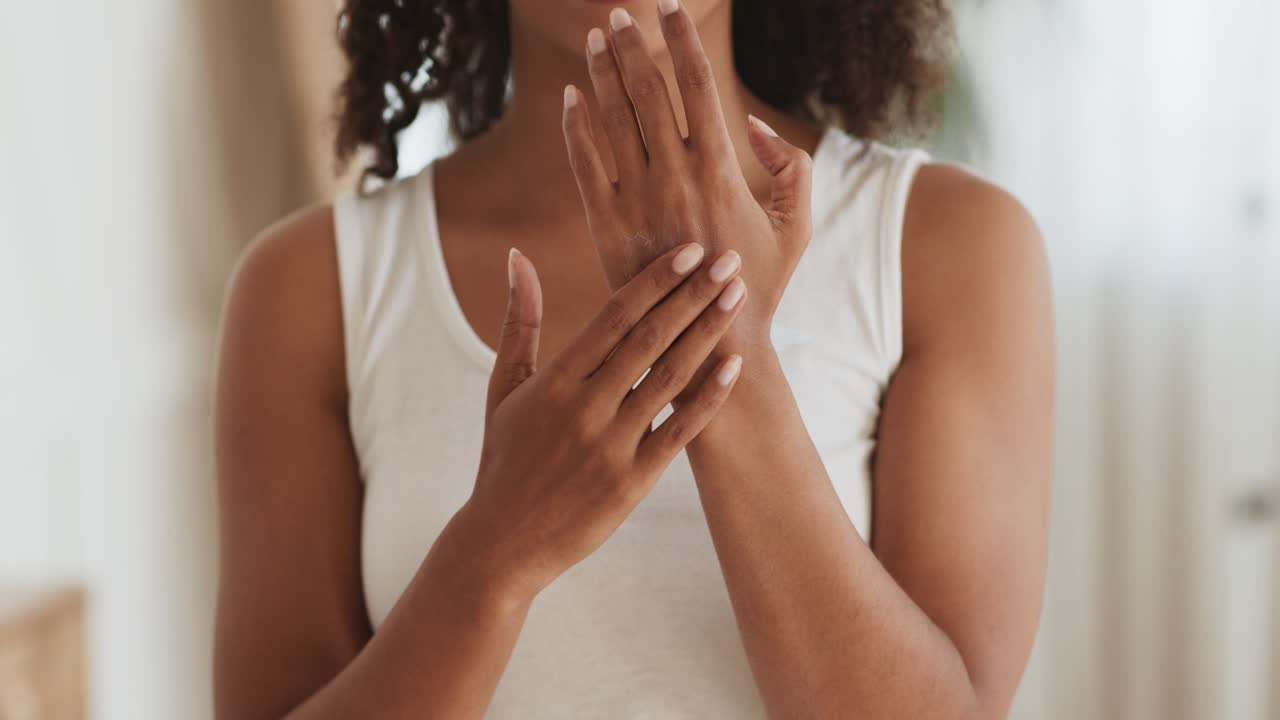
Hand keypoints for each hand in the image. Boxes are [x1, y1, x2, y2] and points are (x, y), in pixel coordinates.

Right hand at [453, 243, 746, 602]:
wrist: (503, 542)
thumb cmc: (504, 458)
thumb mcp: (504, 388)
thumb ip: (519, 321)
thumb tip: (518, 256)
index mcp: (553, 382)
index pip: (613, 317)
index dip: (655, 281)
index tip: (689, 251)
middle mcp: (583, 409)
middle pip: (648, 339)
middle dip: (692, 295)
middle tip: (729, 260)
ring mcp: (610, 446)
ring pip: (668, 379)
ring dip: (707, 333)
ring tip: (737, 297)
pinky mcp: (631, 482)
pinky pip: (678, 432)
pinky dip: (708, 398)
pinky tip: (734, 366)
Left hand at [560, 2, 814, 348]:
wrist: (711, 344)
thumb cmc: (758, 285)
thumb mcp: (796, 225)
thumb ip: (790, 168)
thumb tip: (758, 127)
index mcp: (722, 170)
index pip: (698, 85)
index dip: (683, 40)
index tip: (672, 7)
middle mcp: (676, 178)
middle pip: (648, 92)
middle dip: (633, 46)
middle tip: (620, 13)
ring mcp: (637, 202)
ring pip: (613, 120)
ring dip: (603, 73)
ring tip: (598, 39)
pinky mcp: (606, 227)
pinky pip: (584, 164)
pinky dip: (575, 126)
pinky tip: (571, 97)